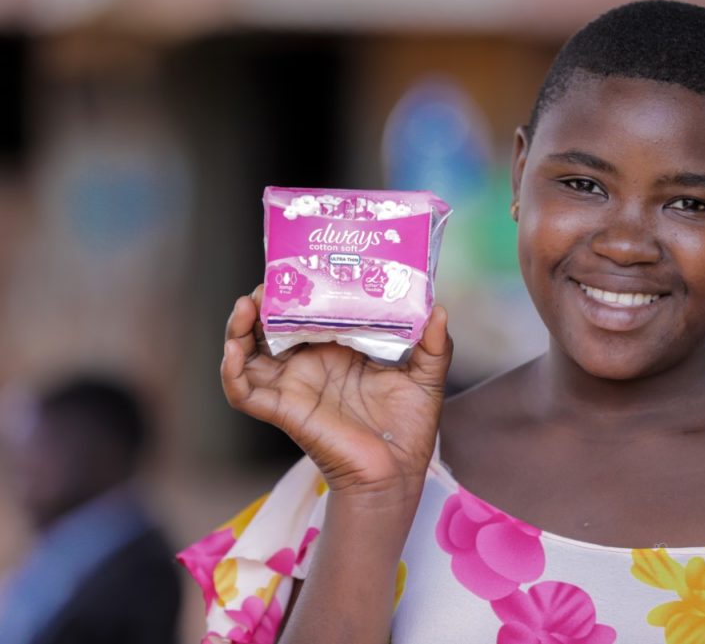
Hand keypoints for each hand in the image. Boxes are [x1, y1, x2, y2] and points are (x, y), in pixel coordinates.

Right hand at [221, 285, 452, 500]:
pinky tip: (234, 351)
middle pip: (270, 327)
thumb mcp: (426, 377)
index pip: (308, 313)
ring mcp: (292, 387)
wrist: (397, 473)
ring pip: (248, 354)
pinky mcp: (284, 410)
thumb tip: (439, 310)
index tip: (300, 264)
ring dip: (238, 328)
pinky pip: (243, 393)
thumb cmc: (408, 429)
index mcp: (337, 351)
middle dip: (264, 302)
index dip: (299, 290)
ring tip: (248, 304)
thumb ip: (434, 344)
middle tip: (270, 280)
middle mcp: (309, 365)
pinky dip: (231, 372)